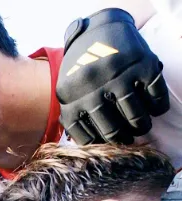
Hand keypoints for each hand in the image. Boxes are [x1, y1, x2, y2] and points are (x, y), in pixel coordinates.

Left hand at [58, 7, 169, 144]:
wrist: (99, 28)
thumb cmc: (83, 65)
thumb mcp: (68, 88)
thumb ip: (75, 112)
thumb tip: (92, 145)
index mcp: (70, 96)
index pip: (84, 134)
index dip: (100, 144)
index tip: (109, 144)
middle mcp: (93, 87)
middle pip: (113, 129)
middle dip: (123, 138)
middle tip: (129, 137)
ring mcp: (119, 76)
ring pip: (136, 117)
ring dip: (142, 125)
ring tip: (141, 125)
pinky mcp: (142, 65)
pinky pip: (156, 98)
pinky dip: (158, 107)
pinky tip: (154, 108)